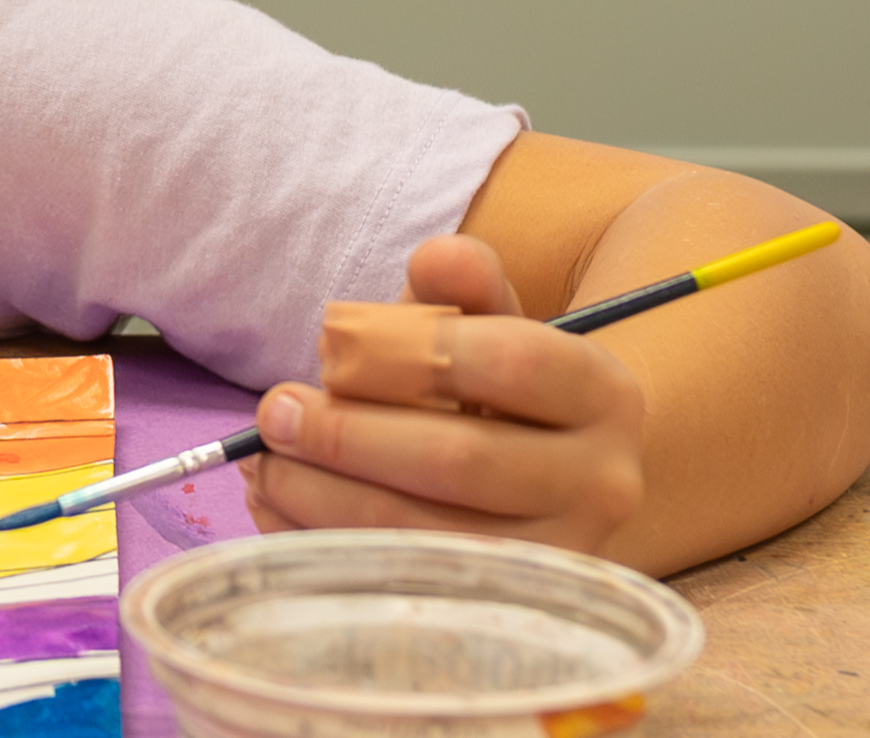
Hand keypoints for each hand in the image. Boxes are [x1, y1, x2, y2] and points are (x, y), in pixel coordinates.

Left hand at [239, 234, 649, 555]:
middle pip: (458, 458)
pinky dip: (323, 545)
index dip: (405, 351)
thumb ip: (458, 287)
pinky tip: (280, 509)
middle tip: (272, 412)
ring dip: (322, 496)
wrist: (540, 489)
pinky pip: (399, 584)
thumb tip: (438, 256)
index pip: (510, 360)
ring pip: (424, 532)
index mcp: (603, 393)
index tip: (326, 347)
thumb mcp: (481, 326)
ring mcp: (561, 559)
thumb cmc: (490, 390)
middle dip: (346, 434)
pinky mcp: (507, 613)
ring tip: (264, 463)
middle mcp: (605, 484)